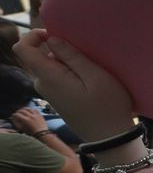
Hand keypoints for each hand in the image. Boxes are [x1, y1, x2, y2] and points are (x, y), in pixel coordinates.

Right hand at [10, 108, 46, 135]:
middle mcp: (31, 116)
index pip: (17, 114)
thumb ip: (16, 123)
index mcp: (26, 120)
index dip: (14, 115)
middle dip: (18, 111)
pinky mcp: (40, 115)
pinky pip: (35, 110)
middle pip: (22, 110)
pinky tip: (30, 111)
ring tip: (22, 110)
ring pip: (29, 109)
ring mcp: (36, 115)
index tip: (13, 116)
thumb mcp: (22, 129)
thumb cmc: (31, 132)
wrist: (41, 133)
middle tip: (17, 113)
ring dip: (24, 109)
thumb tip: (12, 118)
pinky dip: (31, 109)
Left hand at [13, 31, 134, 141]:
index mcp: (49, 77)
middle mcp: (43, 84)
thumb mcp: (96, 76)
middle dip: (59, 50)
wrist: (109, 137)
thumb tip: (52, 39)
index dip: (34, 35)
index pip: (23, 49)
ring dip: (67, 62)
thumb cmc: (107, 106)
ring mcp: (48, 92)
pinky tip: (89, 82)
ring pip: (50, 66)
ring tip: (92, 70)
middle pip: (39, 56)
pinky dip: (69, 72)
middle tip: (87, 56)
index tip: (57, 35)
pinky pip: (56, 76)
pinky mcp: (56, 98)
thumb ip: (72, 56)